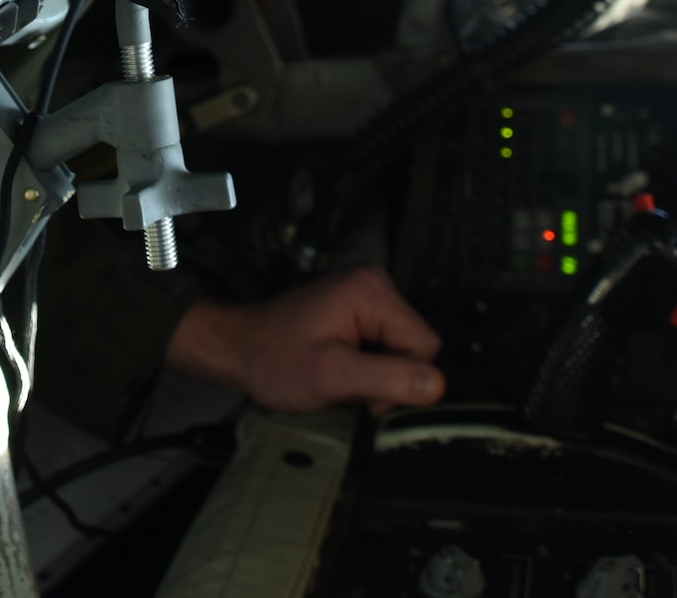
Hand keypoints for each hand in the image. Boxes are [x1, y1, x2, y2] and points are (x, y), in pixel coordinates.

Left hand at [163, 266, 444, 413]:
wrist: (239, 348)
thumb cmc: (276, 361)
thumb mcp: (332, 376)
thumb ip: (387, 378)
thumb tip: (437, 385)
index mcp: (373, 291)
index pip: (423, 345)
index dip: (401, 379)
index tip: (364, 393)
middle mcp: (376, 282)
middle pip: (415, 345)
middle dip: (388, 376)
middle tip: (346, 385)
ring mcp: (368, 292)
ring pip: (402, 348)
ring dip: (376, 373)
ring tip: (339, 375)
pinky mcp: (360, 307)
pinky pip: (386, 343)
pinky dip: (367, 364)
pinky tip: (340, 366)